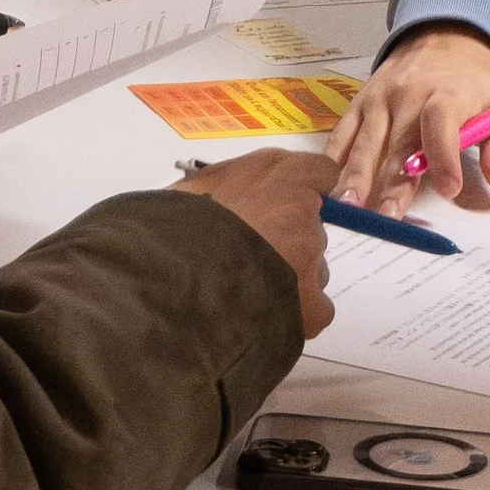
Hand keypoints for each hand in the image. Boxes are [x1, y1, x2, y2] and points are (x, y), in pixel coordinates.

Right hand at [180, 149, 334, 337]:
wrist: (171, 279)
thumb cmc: (172, 231)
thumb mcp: (194, 189)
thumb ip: (230, 189)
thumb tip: (233, 200)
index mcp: (274, 173)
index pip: (319, 172)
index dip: (306, 191)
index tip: (289, 205)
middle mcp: (301, 209)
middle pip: (310, 227)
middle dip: (286, 242)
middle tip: (247, 258)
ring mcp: (310, 257)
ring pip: (312, 270)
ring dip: (288, 278)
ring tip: (245, 292)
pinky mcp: (313, 303)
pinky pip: (315, 309)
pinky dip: (295, 315)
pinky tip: (262, 317)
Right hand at [325, 25, 489, 210]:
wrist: (445, 37)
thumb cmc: (474, 80)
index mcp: (448, 91)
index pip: (441, 121)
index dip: (444, 155)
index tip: (449, 187)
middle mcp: (408, 93)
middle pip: (398, 142)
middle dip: (392, 182)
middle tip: (388, 216)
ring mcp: (379, 98)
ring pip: (365, 142)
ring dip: (356, 177)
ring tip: (349, 206)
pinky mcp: (359, 103)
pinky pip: (343, 134)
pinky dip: (335, 161)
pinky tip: (329, 186)